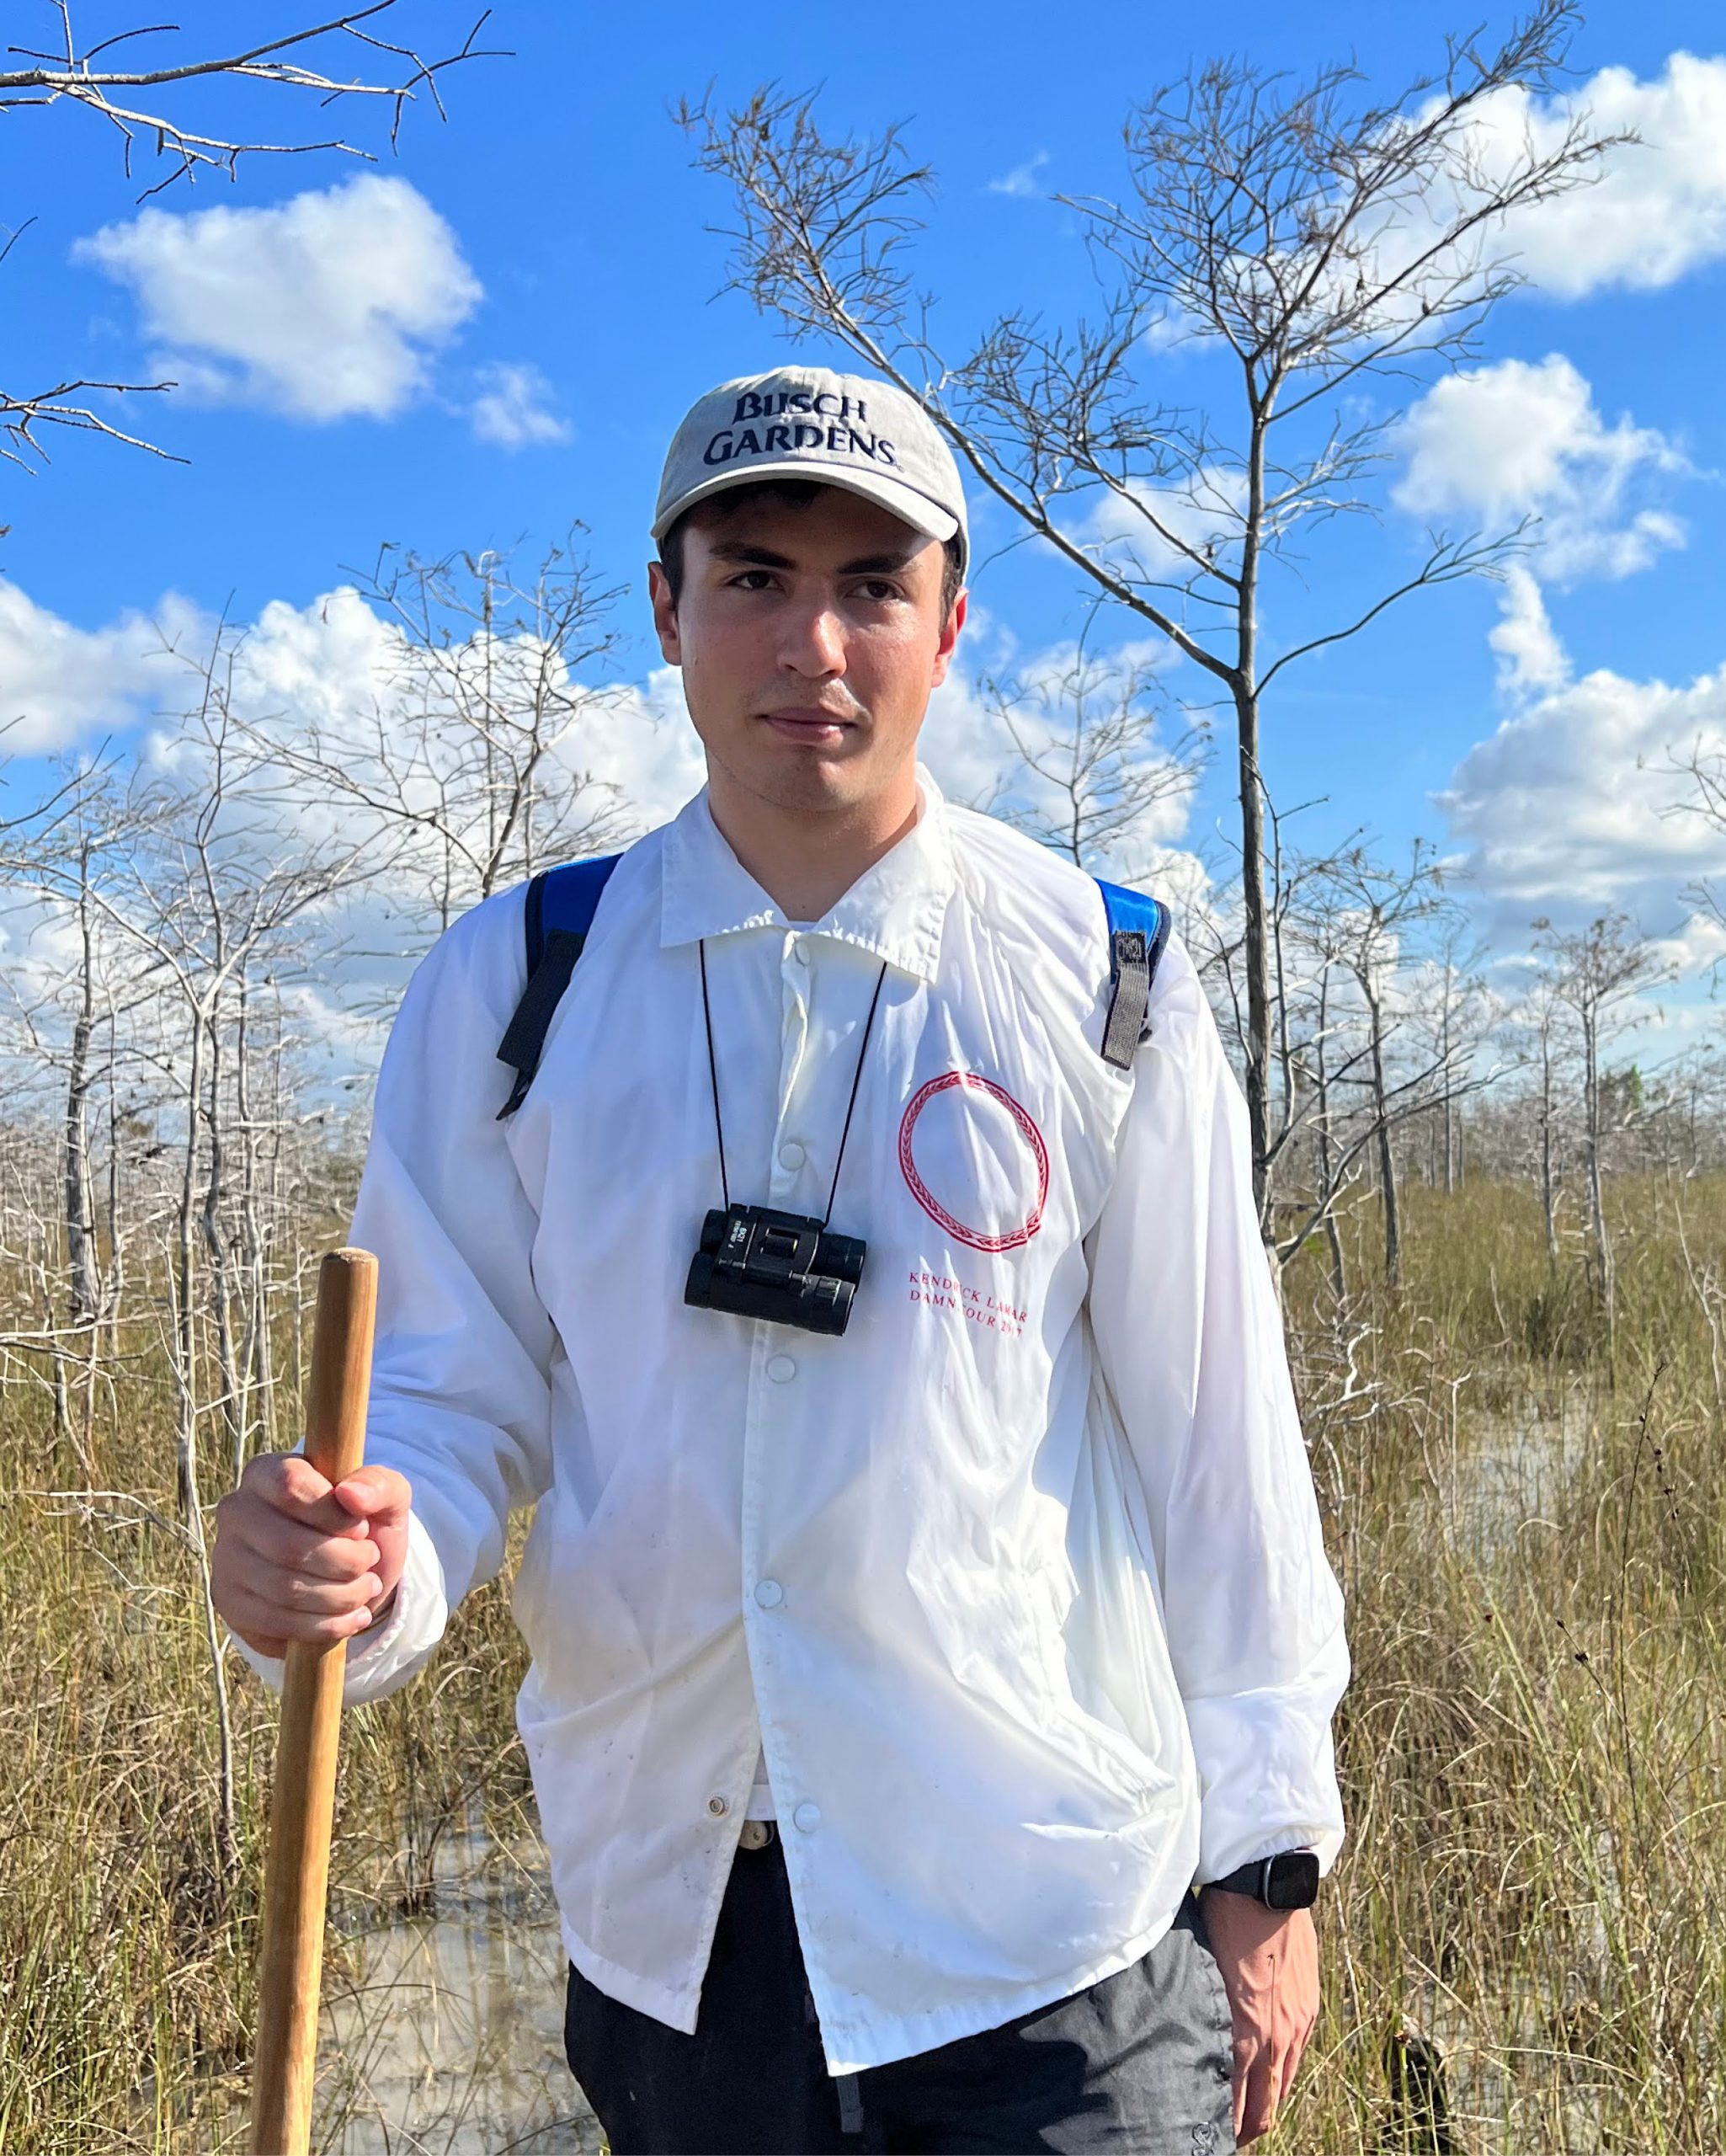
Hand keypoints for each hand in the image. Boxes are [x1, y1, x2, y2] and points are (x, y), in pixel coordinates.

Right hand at [212, 1453, 412, 1658]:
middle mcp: (236, 1511)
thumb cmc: (362, 1524)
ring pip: (284, 1589)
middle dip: (345, 1562)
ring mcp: (226, 1559)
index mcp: (267, 1472)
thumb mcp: (386, 1498)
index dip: (334, 1513)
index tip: (362, 1528)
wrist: (347, 1574)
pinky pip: (277, 1623)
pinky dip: (326, 1626)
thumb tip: (351, 1494)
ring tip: (367, 1588)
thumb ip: (379, 1485)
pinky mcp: (229, 1602)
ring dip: (341, 1596)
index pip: (291, 1485)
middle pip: (288, 1545)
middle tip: (370, 1562)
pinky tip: (352, 1616)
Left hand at [1198, 1887, 1318, 2144]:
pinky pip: (1298, 2053)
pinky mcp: (1308, 2004)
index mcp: (1243, 2032)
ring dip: (1269, 2104)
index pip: (1236, 2101)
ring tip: (1253, 2120)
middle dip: (1249, 2128)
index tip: (1212, 2137)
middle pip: (1266, 2103)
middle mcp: (1273, 2036)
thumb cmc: (1220, 1920)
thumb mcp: (1200, 1971)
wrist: (1264, 1885)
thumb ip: (1202, 2012)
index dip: (1227, 2126)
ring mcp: (1296, 2021)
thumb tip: (1186, 2035)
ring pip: (1284, 2082)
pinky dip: (1285, 2074)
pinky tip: (1274, 2077)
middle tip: (1232, 2141)